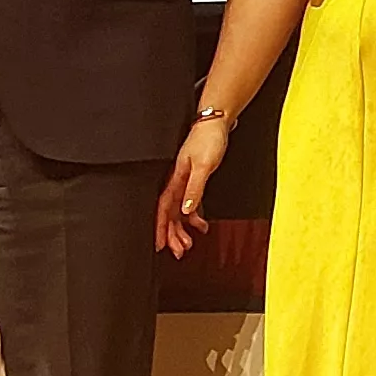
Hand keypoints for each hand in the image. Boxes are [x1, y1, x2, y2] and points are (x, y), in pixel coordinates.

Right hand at [154, 119, 228, 253]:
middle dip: (172, 234)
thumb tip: (185, 211)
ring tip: (188, 244)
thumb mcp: (204, 167)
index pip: (164, 209)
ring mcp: (184, 181)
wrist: (215, 123)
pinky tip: (200, 226)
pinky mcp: (193, 179)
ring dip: (182, 229)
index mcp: (175, 179)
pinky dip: (193, 217)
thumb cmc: (208, 140)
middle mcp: (177, 182)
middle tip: (179, 252)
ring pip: (178, 211)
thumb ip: (194, 189)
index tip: (160, 245)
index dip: (160, 227)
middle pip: (170, 214)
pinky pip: (188, 204)